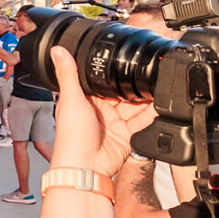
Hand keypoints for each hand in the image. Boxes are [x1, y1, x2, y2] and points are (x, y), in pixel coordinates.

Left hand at [48, 47, 150, 174]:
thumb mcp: (71, 99)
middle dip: (133, 85)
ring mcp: (115, 123)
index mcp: (85, 100)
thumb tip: (58, 50)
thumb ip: (68, 74)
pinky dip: (152, 114)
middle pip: (122, 93)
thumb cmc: (71, 137)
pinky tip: (160, 105)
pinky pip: (143, 121)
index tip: (125, 60)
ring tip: (157, 85)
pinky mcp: (127, 135)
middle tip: (146, 72)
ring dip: (145, 98)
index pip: (102, 82)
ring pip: (135, 106)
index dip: (112, 73)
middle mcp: (100, 111)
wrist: (85, 167)